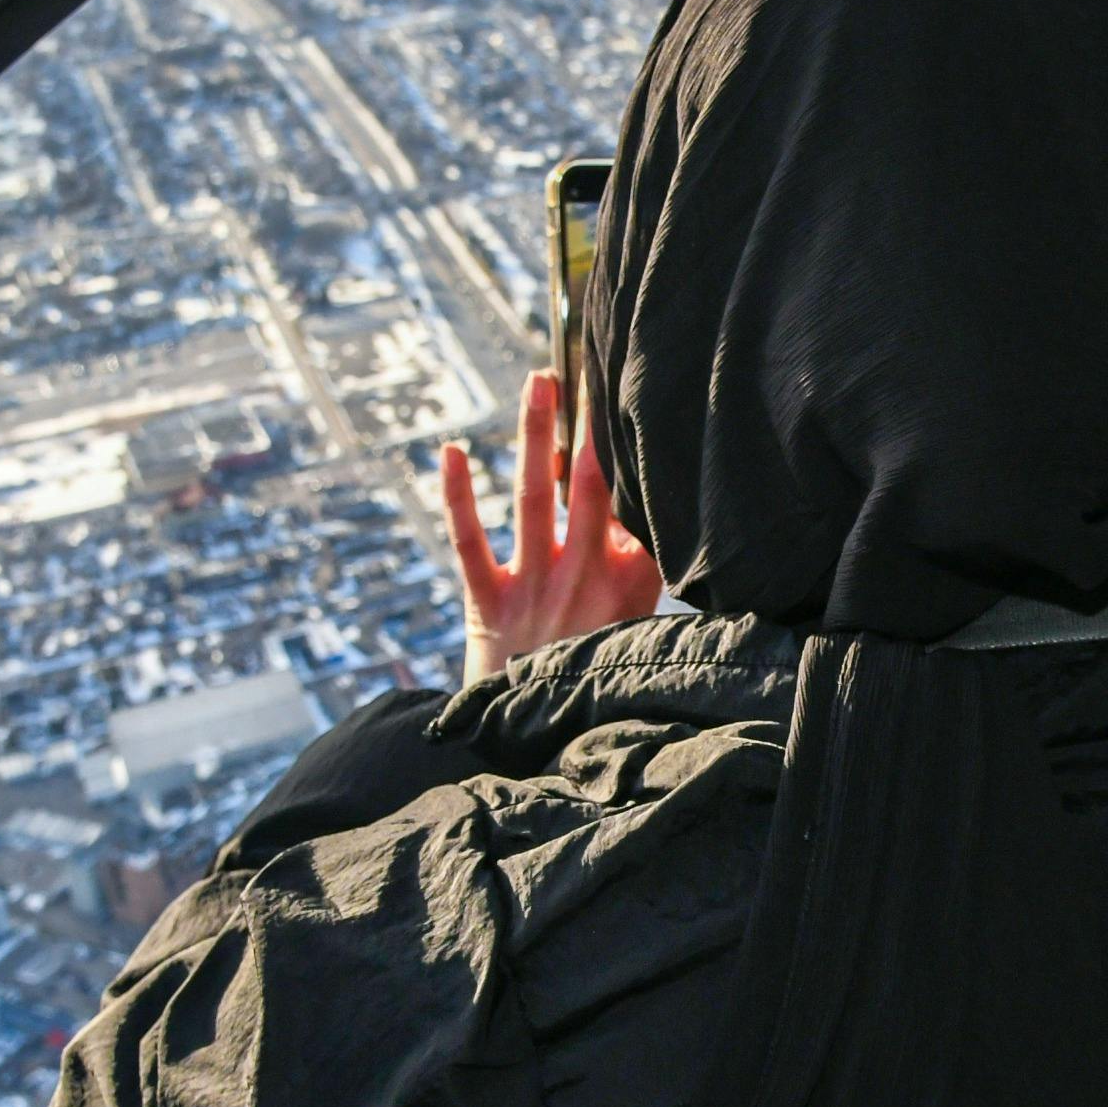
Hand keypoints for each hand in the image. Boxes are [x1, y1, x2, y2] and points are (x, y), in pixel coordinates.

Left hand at [438, 370, 661, 682]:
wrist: (536, 737)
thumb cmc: (591, 666)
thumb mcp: (638, 623)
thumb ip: (646, 567)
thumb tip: (655, 506)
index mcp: (631, 581)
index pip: (639, 505)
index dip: (640, 453)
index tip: (641, 401)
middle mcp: (585, 576)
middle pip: (595, 487)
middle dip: (594, 426)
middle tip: (594, 369)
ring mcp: (535, 586)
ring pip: (538, 497)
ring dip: (538, 435)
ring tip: (540, 380)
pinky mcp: (489, 601)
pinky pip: (470, 540)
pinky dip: (458, 494)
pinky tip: (453, 450)